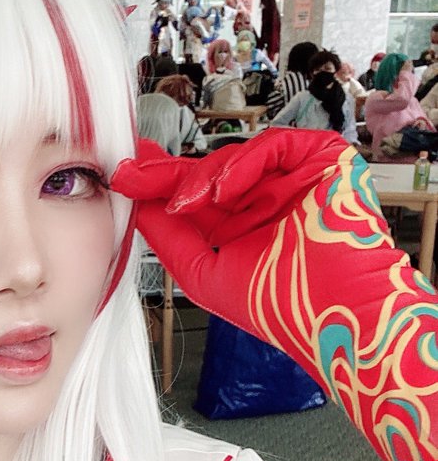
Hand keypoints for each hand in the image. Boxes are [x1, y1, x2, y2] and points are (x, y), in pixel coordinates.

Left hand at [113, 130, 354, 324]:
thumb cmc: (279, 306)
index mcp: (244, 225)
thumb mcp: (201, 271)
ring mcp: (295, 178)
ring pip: (236, 158)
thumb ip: (167, 237)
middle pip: (209, 173)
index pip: (195, 197)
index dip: (159, 183)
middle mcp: (268, 199)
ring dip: (202, 178)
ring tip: (183, 201)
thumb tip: (135, 204)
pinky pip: (273, 145)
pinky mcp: (323, 159)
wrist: (335, 315)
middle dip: (166, 172)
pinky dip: (242, 164)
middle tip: (133, 168)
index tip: (126, 173)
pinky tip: (221, 191)